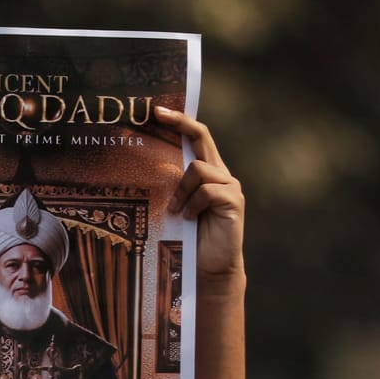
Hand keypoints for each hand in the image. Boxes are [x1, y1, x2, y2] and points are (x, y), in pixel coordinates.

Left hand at [155, 108, 245, 291]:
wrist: (211, 268)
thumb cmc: (191, 239)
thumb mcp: (177, 207)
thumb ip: (172, 188)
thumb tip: (145, 170)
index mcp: (208, 173)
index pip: (197, 138)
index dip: (180, 121)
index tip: (158, 111)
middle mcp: (221, 174)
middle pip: (202, 137)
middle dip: (180, 123)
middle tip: (157, 115)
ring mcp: (230, 186)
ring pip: (198, 169)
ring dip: (181, 189)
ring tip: (176, 211)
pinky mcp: (233, 201)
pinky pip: (207, 191)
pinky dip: (193, 204)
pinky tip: (189, 218)